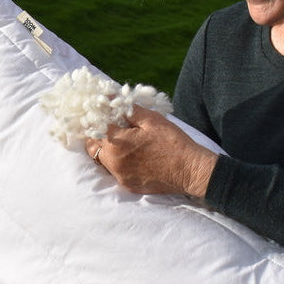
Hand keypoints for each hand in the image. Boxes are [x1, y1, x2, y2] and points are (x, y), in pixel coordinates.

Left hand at [85, 106, 216, 196]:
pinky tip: (133, 156)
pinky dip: (118, 162)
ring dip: (107, 149)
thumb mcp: (151, 119)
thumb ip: (126, 109)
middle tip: (112, 126)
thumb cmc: (172, 141)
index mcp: (116, 143)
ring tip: (124, 141)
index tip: (105, 112)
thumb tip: (108, 98)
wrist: (190, 170)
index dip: (99, 117)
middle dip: (98, 134)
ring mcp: (120, 176)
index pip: (95, 126)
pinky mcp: (128, 185)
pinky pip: (115, 172)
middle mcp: (113, 162)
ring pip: (102, 160)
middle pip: (93, 145)